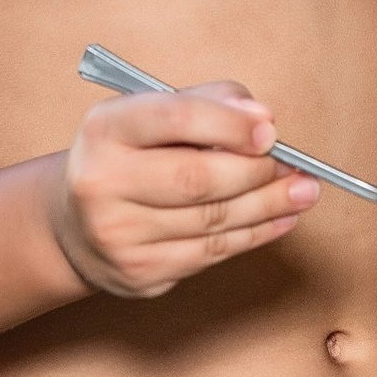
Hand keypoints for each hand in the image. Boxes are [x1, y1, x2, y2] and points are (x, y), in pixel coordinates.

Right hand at [49, 81, 318, 301]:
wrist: (73, 224)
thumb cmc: (126, 158)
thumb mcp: (148, 115)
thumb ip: (204, 103)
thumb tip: (261, 117)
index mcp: (104, 130)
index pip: (175, 118)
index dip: (230, 124)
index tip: (270, 130)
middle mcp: (102, 183)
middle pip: (198, 178)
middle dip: (257, 172)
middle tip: (293, 166)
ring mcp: (118, 234)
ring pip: (212, 221)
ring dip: (269, 206)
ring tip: (303, 192)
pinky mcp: (138, 273)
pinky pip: (210, 253)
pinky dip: (254, 235)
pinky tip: (280, 220)